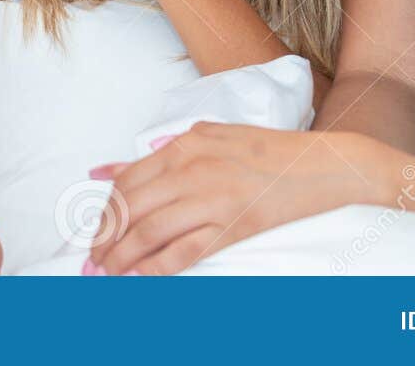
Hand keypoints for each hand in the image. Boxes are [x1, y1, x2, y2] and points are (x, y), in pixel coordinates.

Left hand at [84, 123, 399, 274]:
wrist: (322, 164)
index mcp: (184, 144)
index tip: (95, 231)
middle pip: (132, 207)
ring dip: (122, 256)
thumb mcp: (209, 135)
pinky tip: (140, 278)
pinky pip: (185, 252)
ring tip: (107, 273)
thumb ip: (161, 152)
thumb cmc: (266, 149)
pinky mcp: (234, 226)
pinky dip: (156, 267)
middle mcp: (192, 169)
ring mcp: (212, 198)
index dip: (105, 210)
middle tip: (92, 259)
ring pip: (150, 231)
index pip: (128, 181)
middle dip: (105, 238)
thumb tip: (109, 170)